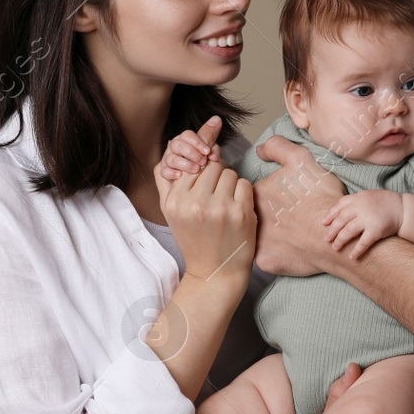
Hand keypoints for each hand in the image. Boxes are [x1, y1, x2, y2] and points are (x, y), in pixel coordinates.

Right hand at [156, 116, 255, 283]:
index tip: (208, 161)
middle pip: (212, 165)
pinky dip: (243, 193)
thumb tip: (177, 141)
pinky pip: (244, 184)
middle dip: (217, 174)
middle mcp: (195, 203)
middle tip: (217, 193)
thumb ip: (168, 177)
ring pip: (229, 172)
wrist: (215, 272)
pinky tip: (237, 208)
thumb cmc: (193, 238)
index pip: (192, 165)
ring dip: (230, 183)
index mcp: (176, 201)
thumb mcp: (171, 211)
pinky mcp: (241, 213)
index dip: (202, 163)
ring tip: (225, 202)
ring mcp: (219, 208)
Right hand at [159, 119, 222, 180]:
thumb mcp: (208, 151)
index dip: (197, 142)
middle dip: (191, 153)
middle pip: (177, 145)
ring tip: (196, 170)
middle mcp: (174, 148)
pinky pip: (164, 171)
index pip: (187, 135)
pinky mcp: (164, 172)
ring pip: (171, 158)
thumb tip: (217, 119)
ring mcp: (168, 160)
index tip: (207, 152)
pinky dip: (172, 172)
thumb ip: (210, 138)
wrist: (197, 185)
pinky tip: (180, 176)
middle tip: (203, 162)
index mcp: (185, 140)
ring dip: (184, 163)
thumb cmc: (203, 165)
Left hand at [250, 134, 345, 276]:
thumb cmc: (319, 199)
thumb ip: (277, 148)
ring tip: (289, 233)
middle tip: (289, 218)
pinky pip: (263, 256)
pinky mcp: (263, 260)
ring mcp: (254, 240)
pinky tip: (289, 248)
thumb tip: (260, 150)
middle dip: (266, 215)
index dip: (271, 195)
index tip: (286, 201)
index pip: (253, 192)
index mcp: (255, 193)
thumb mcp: (301, 161)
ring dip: (267, 234)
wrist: (332, 235)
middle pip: (251, 213)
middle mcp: (248, 215)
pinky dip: (274, 253)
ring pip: (254, 234)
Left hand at [321, 189, 402, 259]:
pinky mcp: (376, 230)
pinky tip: (352, 257)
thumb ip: (354, 202)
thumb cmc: (384, 203)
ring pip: (348, 231)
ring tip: (335, 248)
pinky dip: (356, 250)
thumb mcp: (368, 196)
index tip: (323, 223)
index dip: (329, 215)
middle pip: (341, 220)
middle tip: (325, 239)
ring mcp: (368, 219)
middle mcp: (360, 208)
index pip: (339, 206)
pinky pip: (363, 242)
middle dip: (332, 231)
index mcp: (357, 198)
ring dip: (340, 241)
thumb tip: (338, 212)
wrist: (403, 209)